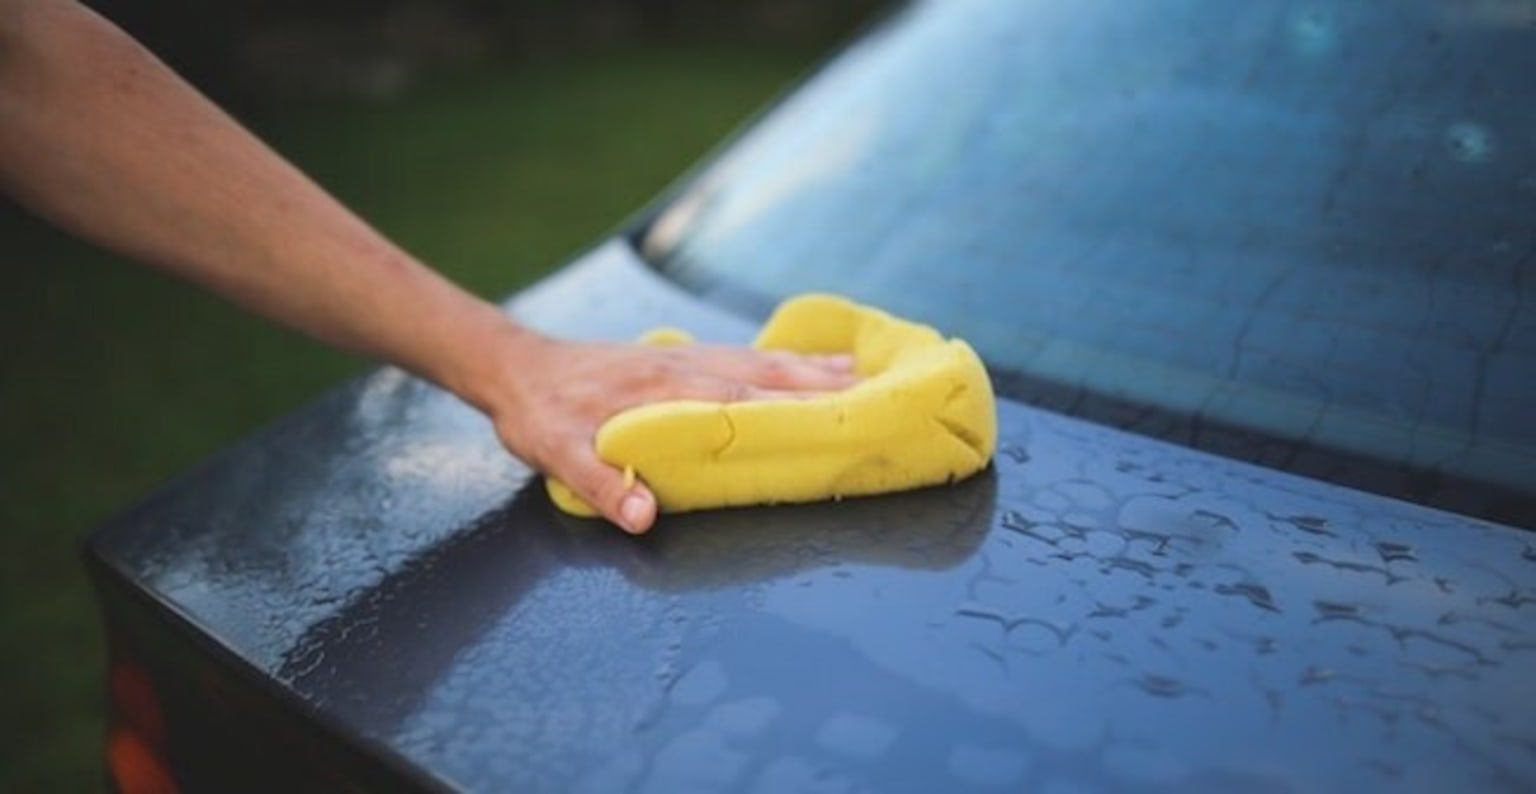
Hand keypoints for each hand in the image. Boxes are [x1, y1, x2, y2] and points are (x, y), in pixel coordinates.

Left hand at [479, 332, 856, 533]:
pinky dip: (783, 360)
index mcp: (664, 391)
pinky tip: (805, 364)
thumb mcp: (555, 452)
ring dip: (812, 368)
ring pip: (761, 360)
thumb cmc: (538, 414)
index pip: (742, 400)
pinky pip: (744, 356)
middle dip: (823, 385)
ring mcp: (686, 357)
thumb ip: (601, 483)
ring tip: (862, 373)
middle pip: (766, 374)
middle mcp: (685, 367)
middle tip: (878, 394)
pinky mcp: (680, 357)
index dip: (793, 409)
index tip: (841, 416)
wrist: (515, 366)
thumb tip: (646, 518)